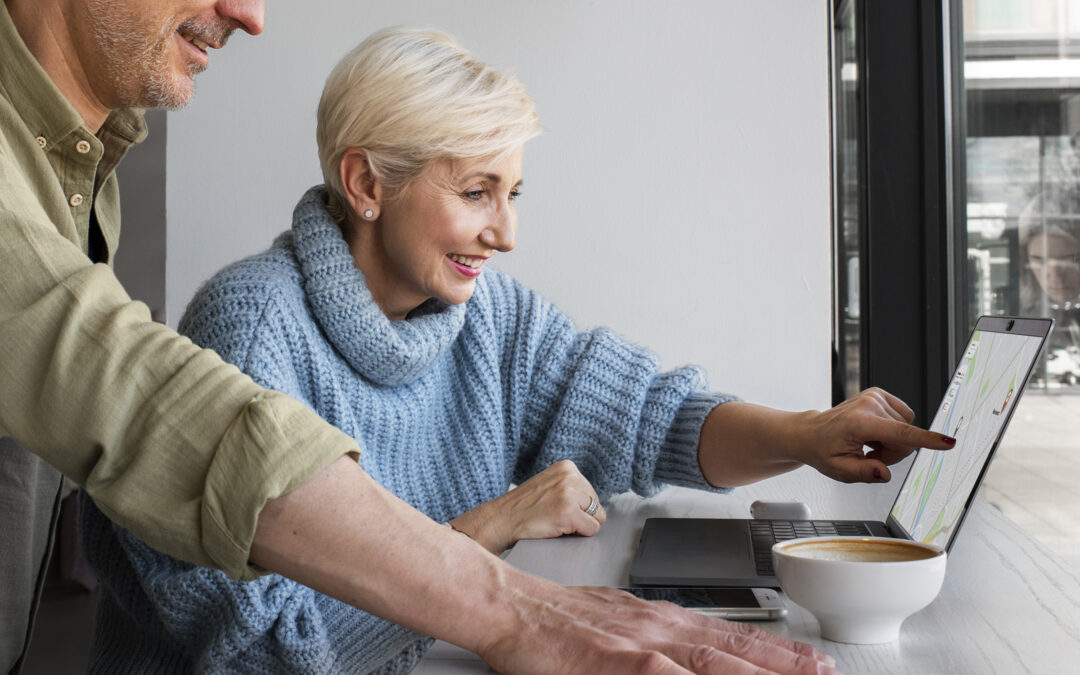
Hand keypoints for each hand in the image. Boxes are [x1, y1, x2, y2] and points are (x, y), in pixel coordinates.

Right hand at [450, 459, 604, 553]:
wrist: (502, 519)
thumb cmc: (524, 507)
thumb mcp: (549, 484)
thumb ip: (571, 487)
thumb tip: (597, 504)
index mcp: (567, 467)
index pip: (591, 492)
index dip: (577, 506)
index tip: (556, 507)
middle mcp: (571, 476)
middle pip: (597, 505)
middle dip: (581, 516)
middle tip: (555, 516)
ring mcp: (570, 494)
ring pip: (597, 518)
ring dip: (579, 525)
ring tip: (556, 521)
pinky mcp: (569, 512)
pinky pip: (591, 529)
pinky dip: (578, 535)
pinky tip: (557, 528)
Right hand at [479, 583, 837, 674]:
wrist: (508, 604)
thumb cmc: (550, 618)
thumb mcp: (608, 623)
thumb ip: (645, 644)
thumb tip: (670, 660)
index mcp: (657, 620)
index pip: (726, 636)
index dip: (770, 650)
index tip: (807, 660)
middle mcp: (659, 628)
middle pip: (733, 650)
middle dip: (784, 665)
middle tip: (825, 673)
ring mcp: (642, 645)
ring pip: (715, 663)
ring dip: (761, 672)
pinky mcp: (619, 663)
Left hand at [796, 387, 955, 482]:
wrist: (811, 432)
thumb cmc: (824, 450)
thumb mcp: (839, 470)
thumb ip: (863, 473)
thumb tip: (883, 473)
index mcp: (859, 423)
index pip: (899, 433)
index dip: (926, 440)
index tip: (947, 442)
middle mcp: (868, 405)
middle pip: (906, 438)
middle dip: (893, 452)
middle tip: (870, 454)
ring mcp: (874, 396)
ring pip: (906, 428)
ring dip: (892, 441)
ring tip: (869, 443)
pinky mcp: (879, 394)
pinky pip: (904, 418)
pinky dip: (892, 429)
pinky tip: (874, 432)